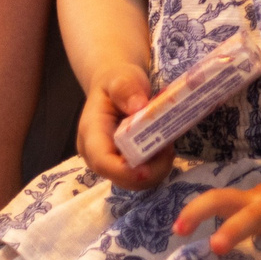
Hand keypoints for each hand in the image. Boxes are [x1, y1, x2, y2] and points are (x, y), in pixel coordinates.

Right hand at [74, 62, 174, 189]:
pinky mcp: (124, 165)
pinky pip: (140, 177)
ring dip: (155, 169)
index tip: (148, 169)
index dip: (124, 171)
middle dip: (148, 171)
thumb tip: (139, 107)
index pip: (102, 161)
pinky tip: (164, 149)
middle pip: (120, 177)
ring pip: (133, 182)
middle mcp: (96, 154)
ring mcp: (110, 162)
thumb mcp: (121, 77)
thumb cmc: (117, 81)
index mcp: (91, 133)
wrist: (117, 87)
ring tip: (168, 144)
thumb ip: (126, 89)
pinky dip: (156, 167)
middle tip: (169, 147)